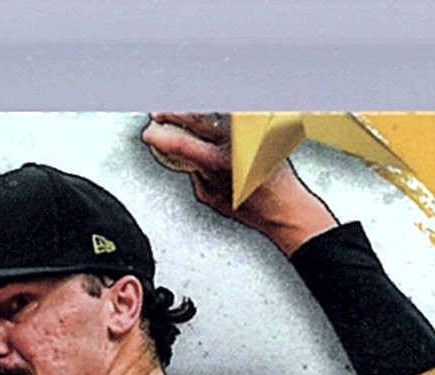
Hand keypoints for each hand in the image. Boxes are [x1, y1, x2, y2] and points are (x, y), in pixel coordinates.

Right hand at [142, 112, 337, 254]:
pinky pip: (230, 114)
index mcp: (220, 163)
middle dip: (172, 113)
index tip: (150, 134)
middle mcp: (235, 143)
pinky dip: (215, 111)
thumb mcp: (213, 198)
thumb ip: (194, 174)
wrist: (285, 204)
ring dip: (192, 108)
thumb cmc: (254, 207)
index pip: (181, 143)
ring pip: (212, 111)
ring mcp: (248, 132)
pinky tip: (204, 109)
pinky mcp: (258, 126)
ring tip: (178, 109)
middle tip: (158, 114)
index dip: (160, 136)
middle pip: (195, 117)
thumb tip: (181, 157)